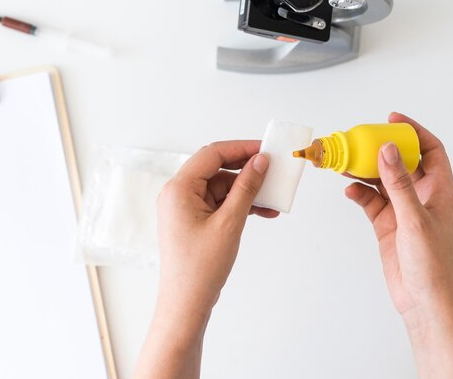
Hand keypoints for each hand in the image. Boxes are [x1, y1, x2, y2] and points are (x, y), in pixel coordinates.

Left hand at [135, 140, 276, 378]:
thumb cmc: (200, 267)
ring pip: (222, 188)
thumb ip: (246, 188)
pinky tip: (264, 212)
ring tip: (274, 198)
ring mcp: (186, 208)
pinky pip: (220, 204)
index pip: (212, 154)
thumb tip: (260, 162)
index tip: (266, 150)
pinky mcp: (195, 221)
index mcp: (179, 188)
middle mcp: (178, 194)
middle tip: (273, 169)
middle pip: (217, 169)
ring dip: (248, 191)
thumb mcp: (230, 223)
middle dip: (247, 170)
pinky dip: (240, 206)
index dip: (241, 148)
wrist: (187, 304)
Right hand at [345, 112, 452, 377]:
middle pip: (402, 162)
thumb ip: (399, 184)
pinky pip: (372, 202)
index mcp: (439, 190)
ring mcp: (404, 211)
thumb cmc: (434, 266)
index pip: (430, 149)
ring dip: (366, 171)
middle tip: (361, 139)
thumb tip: (388, 151)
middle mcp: (422, 196)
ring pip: (383, 181)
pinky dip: (360, 194)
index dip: (414, 131)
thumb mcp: (415, 219)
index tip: (393, 120)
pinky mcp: (389, 225)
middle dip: (382, 149)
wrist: (424, 301)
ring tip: (347, 162)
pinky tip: (350, 191)